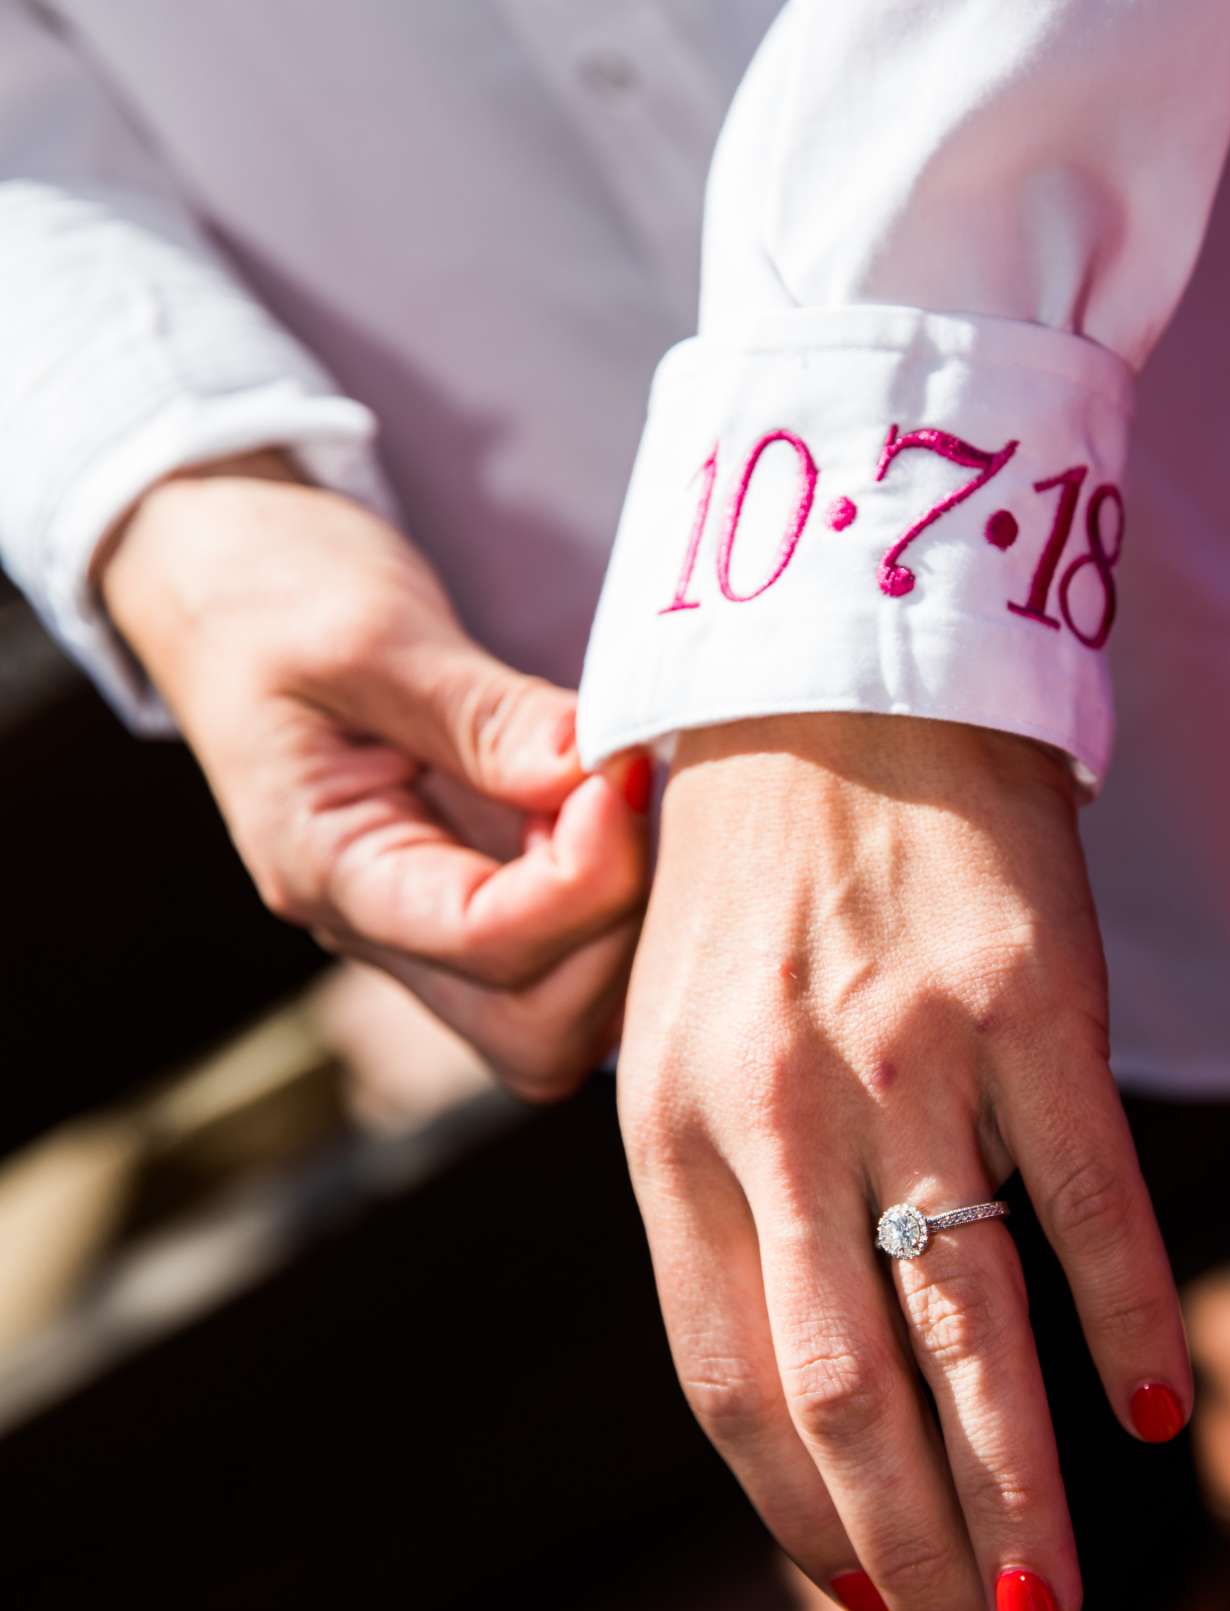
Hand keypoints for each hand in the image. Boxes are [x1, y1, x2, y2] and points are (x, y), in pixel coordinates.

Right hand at [101, 454, 648, 1100]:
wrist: (219, 580)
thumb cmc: (274, 593)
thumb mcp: (371, 631)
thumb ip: (486, 714)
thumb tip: (596, 775)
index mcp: (327, 868)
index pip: (484, 943)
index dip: (583, 878)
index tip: (617, 774)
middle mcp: (379, 926)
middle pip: (535, 1029)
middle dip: (616, 929)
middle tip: (630, 797)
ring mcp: (429, 920)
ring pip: (562, 1015)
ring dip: (627, 927)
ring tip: (624, 802)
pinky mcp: (475, 891)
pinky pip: (569, 961)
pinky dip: (622, 910)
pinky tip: (621, 815)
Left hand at [619, 712, 1189, 1610]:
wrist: (839, 678)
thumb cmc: (751, 878)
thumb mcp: (678, 1031)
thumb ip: (716, 1194)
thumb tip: (791, 1385)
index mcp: (666, 1125)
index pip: (722, 1373)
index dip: (791, 1506)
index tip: (853, 1592)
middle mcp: (773, 1106)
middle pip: (841, 1388)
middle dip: (908, 1549)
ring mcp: (907, 1055)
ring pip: (965, 1323)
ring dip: (1015, 1490)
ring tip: (1048, 1610)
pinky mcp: (1031, 1001)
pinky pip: (1091, 1200)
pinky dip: (1127, 1322)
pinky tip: (1158, 1413)